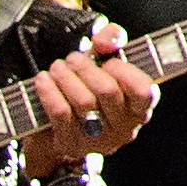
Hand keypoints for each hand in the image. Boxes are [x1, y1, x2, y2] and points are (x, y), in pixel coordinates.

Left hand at [18, 22, 158, 181]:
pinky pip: (62, 114)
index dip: (124, 71)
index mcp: (139, 108)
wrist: (56, 127)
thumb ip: (111, 40)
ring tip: (56, 67)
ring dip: (66, 78)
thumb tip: (106, 42)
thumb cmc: (88, 87)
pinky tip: (43, 80)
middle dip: (86, 69)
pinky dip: (50, 92)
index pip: (143, 91)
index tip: (107, 61)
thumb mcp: (103, 60)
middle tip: (72, 58)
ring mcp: (99, 141)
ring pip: (84, 102)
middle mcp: (125, 128)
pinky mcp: (73, 146)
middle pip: (108, 92)